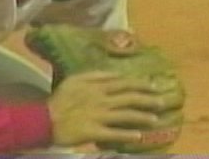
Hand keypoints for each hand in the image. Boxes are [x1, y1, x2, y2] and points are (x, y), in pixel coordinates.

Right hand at [47, 71, 171, 146]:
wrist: (46, 119)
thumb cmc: (60, 98)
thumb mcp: (76, 79)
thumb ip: (95, 75)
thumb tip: (114, 73)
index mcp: (96, 85)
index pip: (124, 83)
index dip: (140, 84)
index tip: (153, 85)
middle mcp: (101, 99)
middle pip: (129, 97)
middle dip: (148, 99)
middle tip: (162, 101)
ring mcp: (99, 116)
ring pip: (126, 115)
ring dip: (142, 116)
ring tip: (155, 118)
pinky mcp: (95, 132)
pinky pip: (115, 134)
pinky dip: (127, 135)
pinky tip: (139, 136)